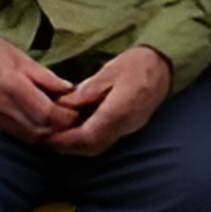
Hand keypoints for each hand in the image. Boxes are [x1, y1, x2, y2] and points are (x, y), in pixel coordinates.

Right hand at [0, 33, 81, 141]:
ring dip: (48, 133)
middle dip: (60, 127)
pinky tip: (43, 124)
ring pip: (29, 136)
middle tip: (74, 117)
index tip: (78, 110)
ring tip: (61, 121)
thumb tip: (71, 90)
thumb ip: (46, 78)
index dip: (66, 116)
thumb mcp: (23, 58)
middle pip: (39, 130)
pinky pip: (16, 134)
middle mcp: (2, 106)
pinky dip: (33, 133)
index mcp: (12, 86)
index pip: (46, 113)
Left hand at [50, 46, 173, 156]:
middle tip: (46, 138)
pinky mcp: (130, 127)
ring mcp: (129, 128)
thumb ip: (87, 90)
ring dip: (75, 145)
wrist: (165, 65)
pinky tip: (76, 129)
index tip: (46, 136)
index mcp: (119, 111)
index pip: (87, 136)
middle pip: (91, 147)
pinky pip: (105, 140)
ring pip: (98, 147)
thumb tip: (64, 105)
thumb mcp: (110, 70)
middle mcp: (124, 125)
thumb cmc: (138, 64)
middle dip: (66, 146)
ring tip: (57, 135)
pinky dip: (87, 139)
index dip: (64, 139)